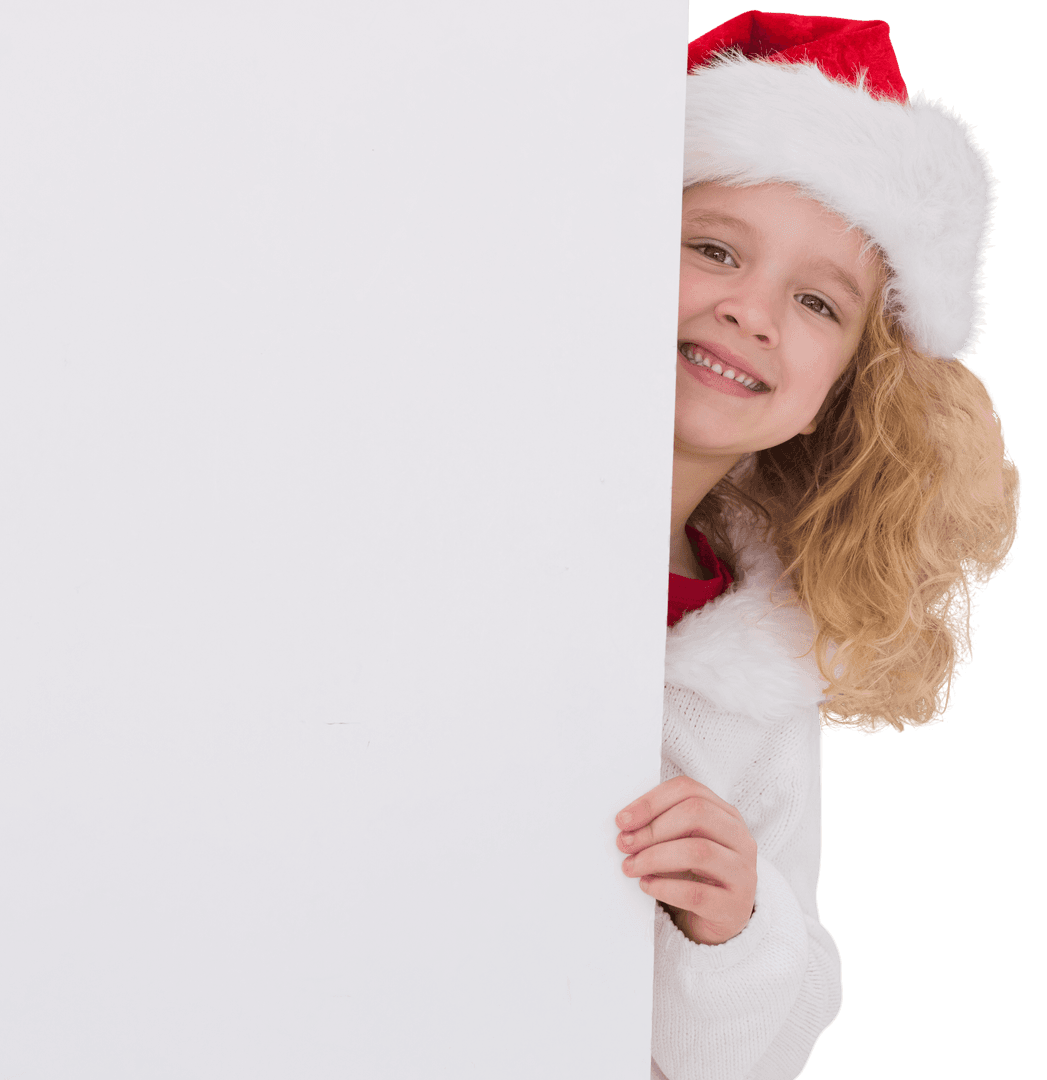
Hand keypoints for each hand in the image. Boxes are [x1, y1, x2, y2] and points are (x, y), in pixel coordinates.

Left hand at [616, 775, 756, 945]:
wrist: (719, 922)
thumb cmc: (695, 874)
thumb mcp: (683, 843)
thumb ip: (662, 826)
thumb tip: (625, 824)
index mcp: (726, 814)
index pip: (689, 790)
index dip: (651, 801)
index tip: (622, 819)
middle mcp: (740, 838)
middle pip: (696, 813)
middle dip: (653, 828)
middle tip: (624, 843)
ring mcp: (742, 872)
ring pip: (698, 851)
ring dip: (655, 857)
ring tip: (630, 866)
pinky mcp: (734, 906)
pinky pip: (696, 893)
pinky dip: (665, 887)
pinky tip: (646, 886)